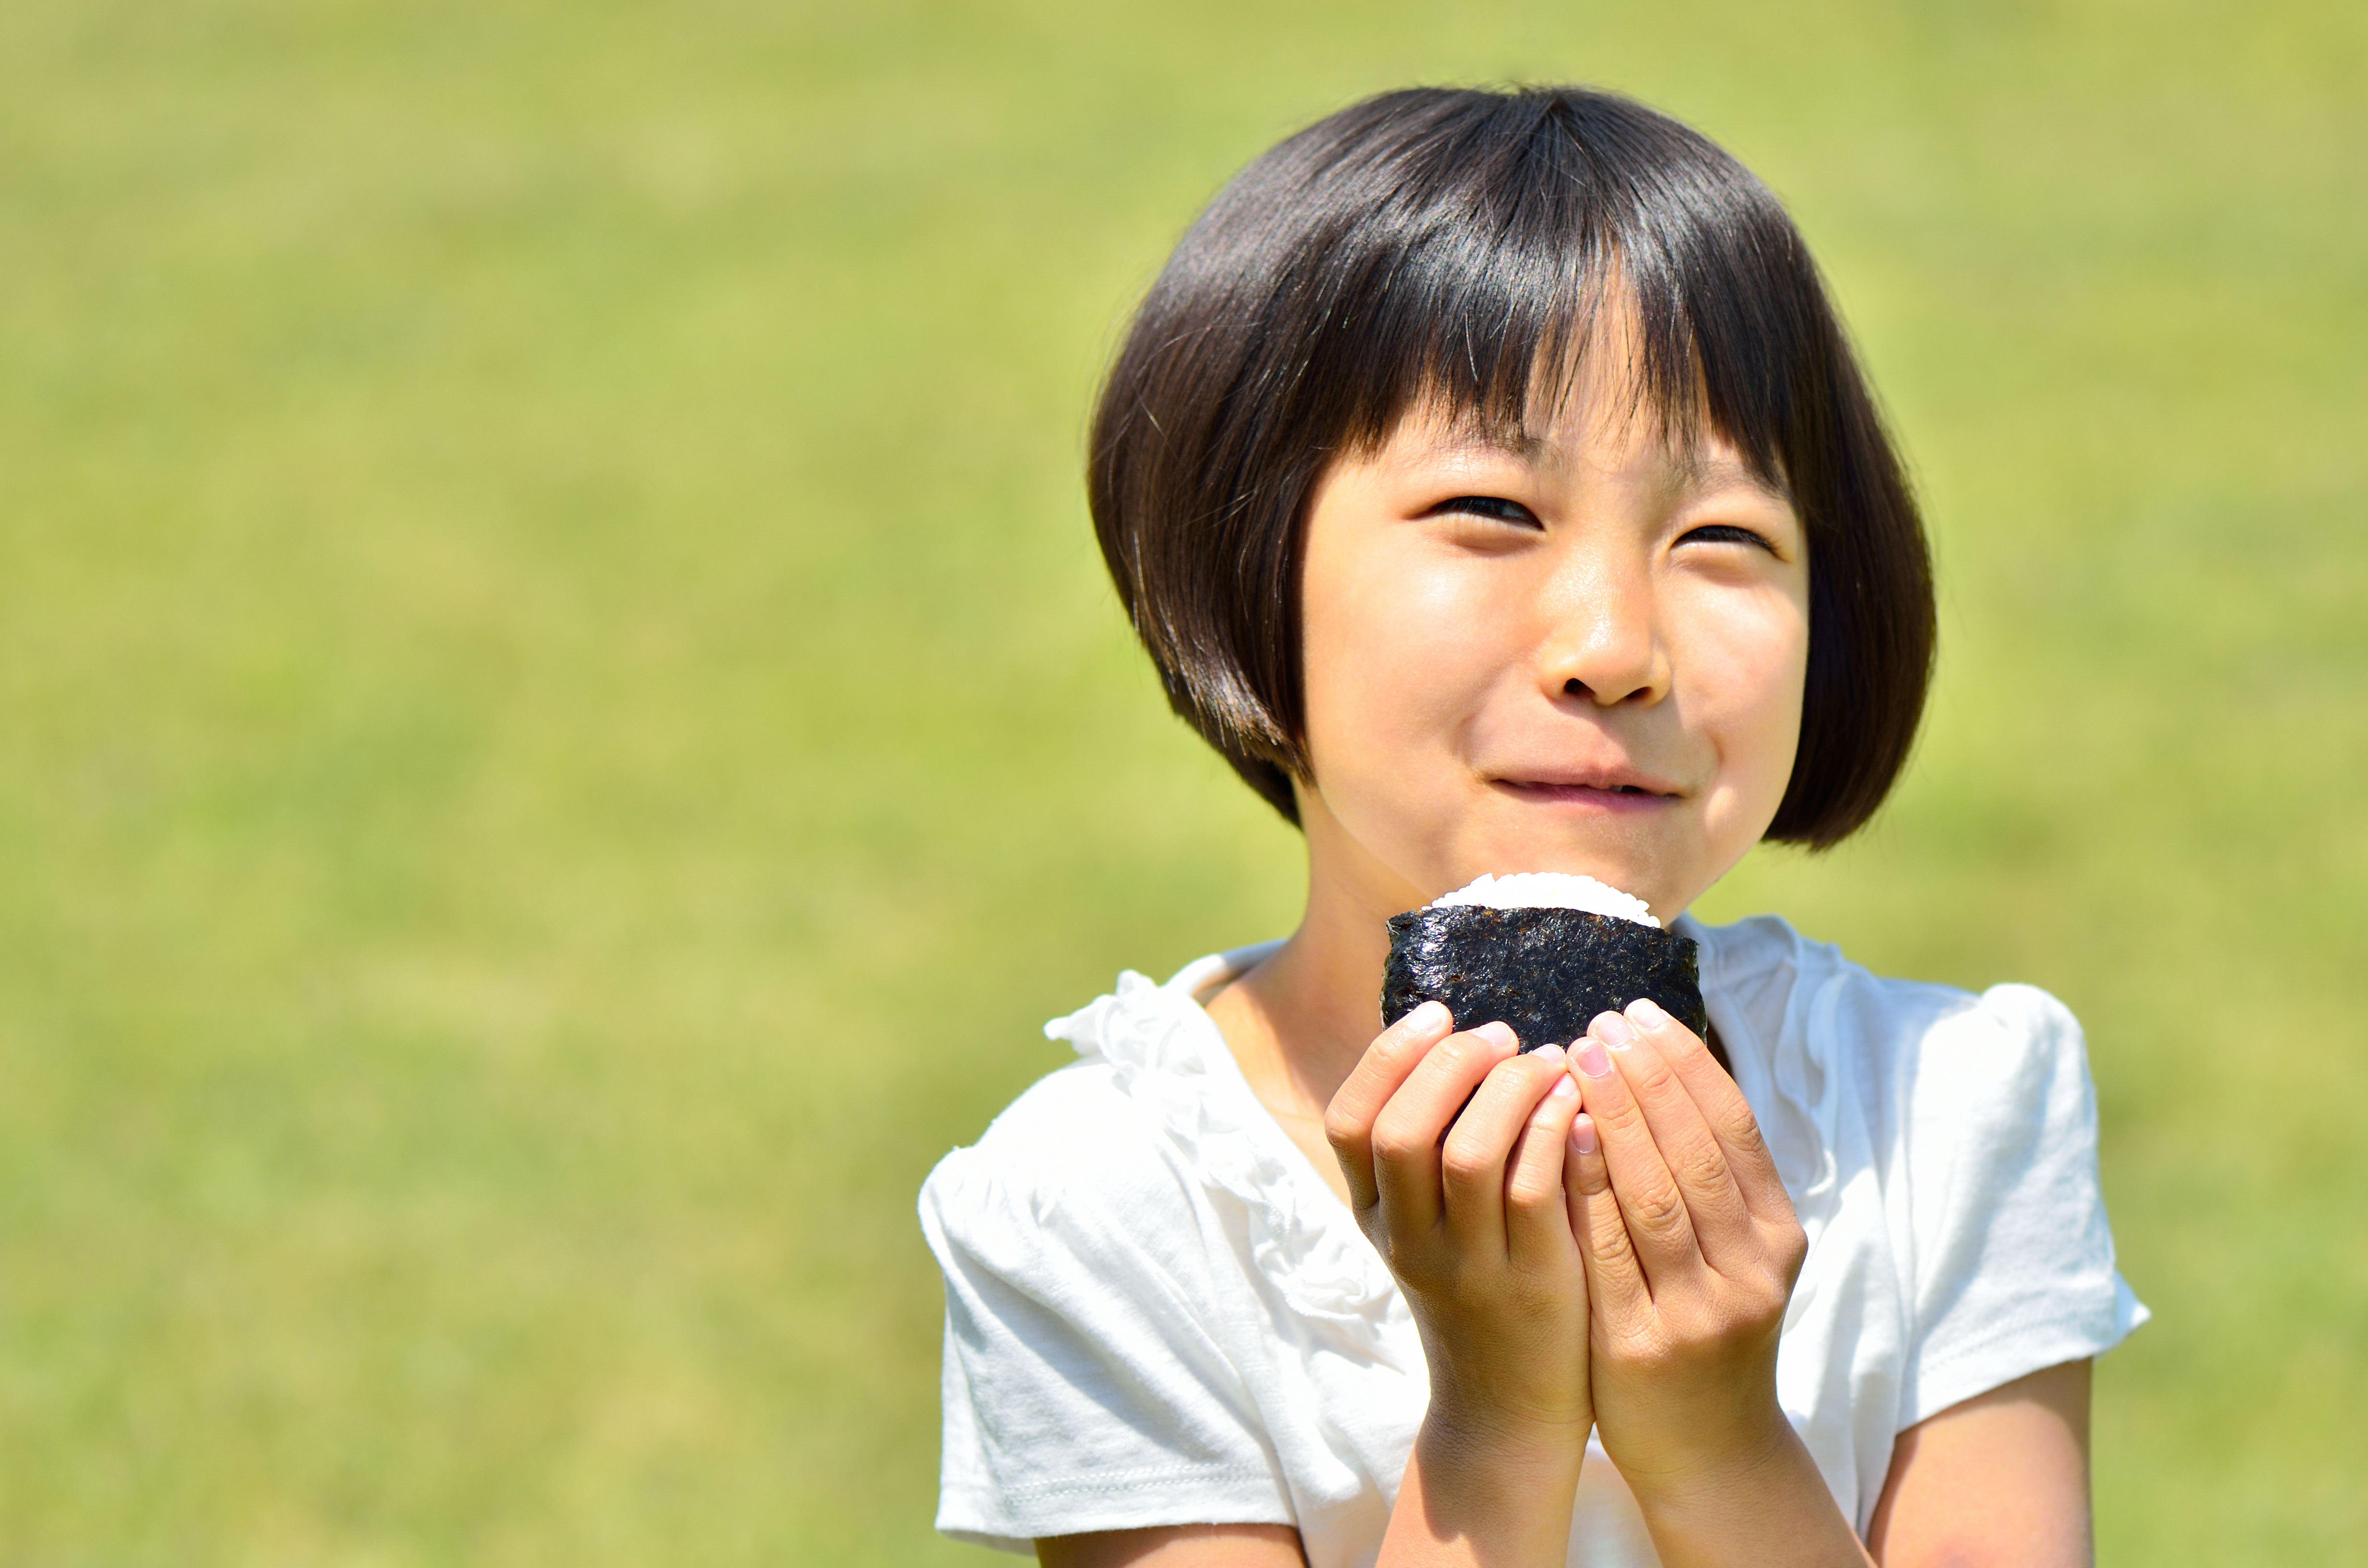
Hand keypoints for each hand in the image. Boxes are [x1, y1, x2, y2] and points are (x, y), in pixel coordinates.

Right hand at [1325, 1002, 1593, 1561]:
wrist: (1506, 1408)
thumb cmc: (1475, 1291)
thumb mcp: (1426, 1226)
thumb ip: (1429, 1149)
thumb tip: (1458, 1038)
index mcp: (1374, 1217)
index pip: (1350, 1122)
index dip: (1389, 1056)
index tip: (1439, 1013)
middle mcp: (1407, 1241)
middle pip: (1402, 1131)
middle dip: (1452, 1064)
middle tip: (1502, 1035)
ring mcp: (1467, 1266)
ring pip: (1471, 1154)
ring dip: (1511, 1090)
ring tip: (1549, 1061)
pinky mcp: (1530, 1283)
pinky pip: (1536, 1189)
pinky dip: (1554, 1131)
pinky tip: (1577, 1103)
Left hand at [1565, 998, 1810, 1501]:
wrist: (1710, 1450)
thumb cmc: (1706, 1325)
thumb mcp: (1730, 1250)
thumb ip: (1706, 1174)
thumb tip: (1660, 1064)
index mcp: (1778, 1237)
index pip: (1735, 1129)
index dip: (1687, 1065)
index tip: (1641, 1013)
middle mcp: (1750, 1271)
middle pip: (1697, 1154)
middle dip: (1649, 1078)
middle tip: (1601, 1020)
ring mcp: (1699, 1312)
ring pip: (1656, 1197)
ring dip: (1617, 1119)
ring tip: (1577, 1057)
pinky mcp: (1643, 1347)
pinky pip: (1609, 1253)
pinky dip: (1587, 1191)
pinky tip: (1560, 1138)